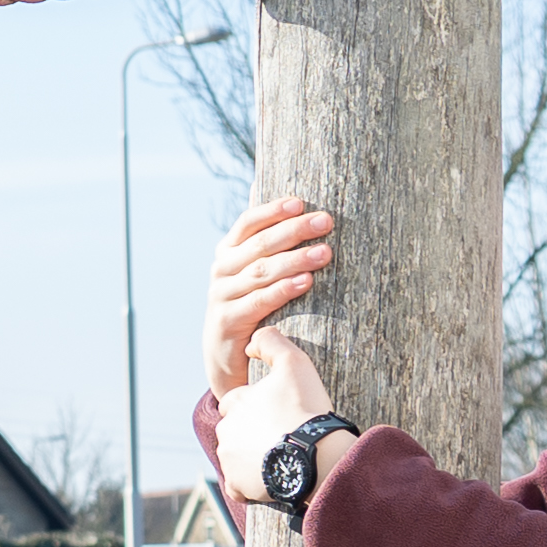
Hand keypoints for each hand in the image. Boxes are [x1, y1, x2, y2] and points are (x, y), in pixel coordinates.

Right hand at [205, 196, 330, 395]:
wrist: (225, 356)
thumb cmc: (250, 305)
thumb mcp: (252, 272)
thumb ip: (262, 239)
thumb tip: (270, 190)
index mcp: (227, 251)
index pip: (249, 222)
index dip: (274, 211)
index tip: (301, 202)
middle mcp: (221, 270)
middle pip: (260, 244)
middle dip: (295, 231)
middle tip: (326, 221)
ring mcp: (221, 295)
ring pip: (261, 271)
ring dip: (296, 260)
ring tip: (326, 253)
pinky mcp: (227, 321)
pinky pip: (259, 301)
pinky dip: (283, 290)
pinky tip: (305, 282)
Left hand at [211, 327, 345, 511]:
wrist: (316, 456)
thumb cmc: (306, 410)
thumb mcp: (295, 364)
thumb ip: (272, 343)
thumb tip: (252, 338)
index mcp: (235, 403)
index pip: (236, 402)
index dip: (256, 405)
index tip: (277, 412)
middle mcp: (225, 431)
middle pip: (234, 429)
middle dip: (250, 431)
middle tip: (280, 435)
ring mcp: (229, 460)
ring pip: (236, 456)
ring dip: (250, 456)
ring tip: (280, 457)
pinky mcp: (237, 485)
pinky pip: (238, 485)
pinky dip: (249, 484)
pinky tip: (269, 478)